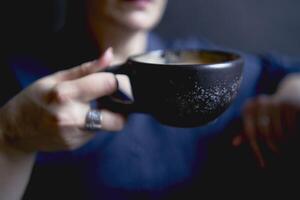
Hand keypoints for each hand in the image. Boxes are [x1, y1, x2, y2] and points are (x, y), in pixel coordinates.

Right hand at [0, 48, 125, 152]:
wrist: (15, 130)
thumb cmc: (35, 99)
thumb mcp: (57, 78)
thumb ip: (87, 69)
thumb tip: (109, 54)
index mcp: (66, 94)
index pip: (109, 85)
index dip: (118, 82)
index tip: (117, 82)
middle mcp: (72, 117)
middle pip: (118, 119)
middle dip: (121, 109)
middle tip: (112, 100)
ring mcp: (74, 135)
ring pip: (107, 126)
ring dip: (105, 116)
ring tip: (88, 108)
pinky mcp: (75, 145)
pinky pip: (95, 133)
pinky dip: (93, 125)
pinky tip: (78, 119)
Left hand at [232, 74, 299, 167]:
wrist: (292, 94)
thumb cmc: (271, 113)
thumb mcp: (258, 121)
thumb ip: (247, 132)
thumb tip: (233, 143)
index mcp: (248, 108)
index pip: (250, 133)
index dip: (256, 150)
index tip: (262, 165)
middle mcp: (258, 103)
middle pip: (264, 135)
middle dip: (273, 147)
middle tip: (279, 154)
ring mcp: (273, 102)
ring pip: (278, 133)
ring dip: (284, 142)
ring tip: (287, 143)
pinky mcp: (288, 103)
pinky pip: (289, 127)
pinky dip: (292, 134)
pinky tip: (294, 134)